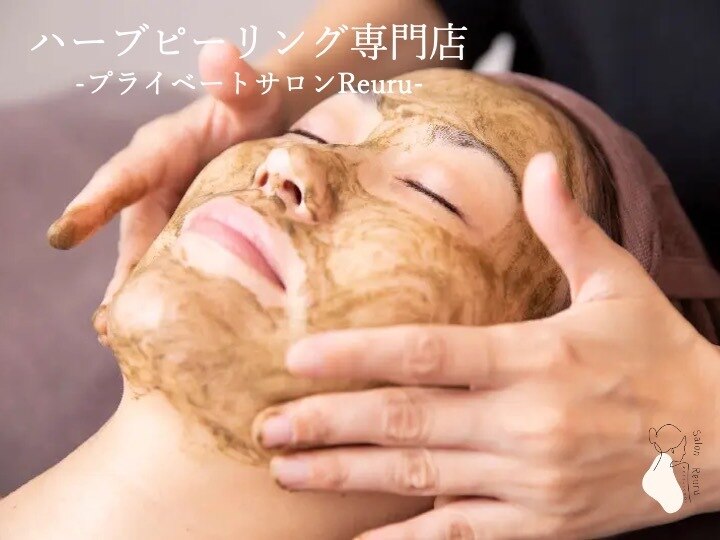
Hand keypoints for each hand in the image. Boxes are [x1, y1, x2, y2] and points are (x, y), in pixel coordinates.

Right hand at [47, 41, 286, 340]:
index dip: (95, 204)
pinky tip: (167, 330)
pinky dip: (165, 293)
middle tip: (106, 321)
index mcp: (161, 149)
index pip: (124, 175)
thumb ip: (234, 78)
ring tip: (122, 340)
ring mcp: (172, 210)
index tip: (66, 233)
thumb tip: (219, 54)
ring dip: (136, 295)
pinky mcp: (190, 229)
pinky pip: (171, 263)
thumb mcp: (248, 90)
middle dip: (118, 275)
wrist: (273, 119)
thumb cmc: (255, 102)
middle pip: (129, 232)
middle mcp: (156, 185)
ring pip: (147, 257)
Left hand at [257, 153, 719, 538]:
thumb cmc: (660, 354)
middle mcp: (525, 422)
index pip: (427, 353)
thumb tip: (540, 164)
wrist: (719, 441)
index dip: (358, 356)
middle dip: (329, 424)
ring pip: (419, 479)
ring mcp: (528, 480)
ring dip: (346, 476)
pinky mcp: (540, 524)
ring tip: (288, 472)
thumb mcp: (618, 284)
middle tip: (268, 425)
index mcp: (536, 358)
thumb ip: (568, 228)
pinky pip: (459, 536)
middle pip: (406, 421)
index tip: (299, 359)